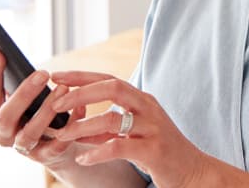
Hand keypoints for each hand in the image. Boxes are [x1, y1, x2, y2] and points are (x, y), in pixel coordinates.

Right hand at [0, 49, 86, 168]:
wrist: (55, 146)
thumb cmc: (31, 113)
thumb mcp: (13, 94)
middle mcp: (4, 135)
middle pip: (5, 117)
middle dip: (23, 94)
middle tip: (42, 72)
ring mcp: (25, 148)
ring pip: (30, 132)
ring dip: (46, 110)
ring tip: (64, 89)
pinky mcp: (47, 157)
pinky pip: (57, 145)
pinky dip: (69, 125)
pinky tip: (79, 108)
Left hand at [50, 71, 209, 187]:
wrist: (192, 171)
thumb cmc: (161, 151)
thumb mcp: (133, 134)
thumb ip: (108, 128)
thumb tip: (76, 126)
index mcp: (143, 100)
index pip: (109, 79)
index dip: (82, 76)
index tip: (57, 76)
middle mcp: (149, 108)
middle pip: (113, 88)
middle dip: (80, 93)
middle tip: (56, 103)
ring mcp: (152, 128)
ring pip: (112, 119)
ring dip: (82, 126)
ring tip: (62, 135)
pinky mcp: (153, 150)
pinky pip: (118, 147)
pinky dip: (96, 153)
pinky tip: (82, 159)